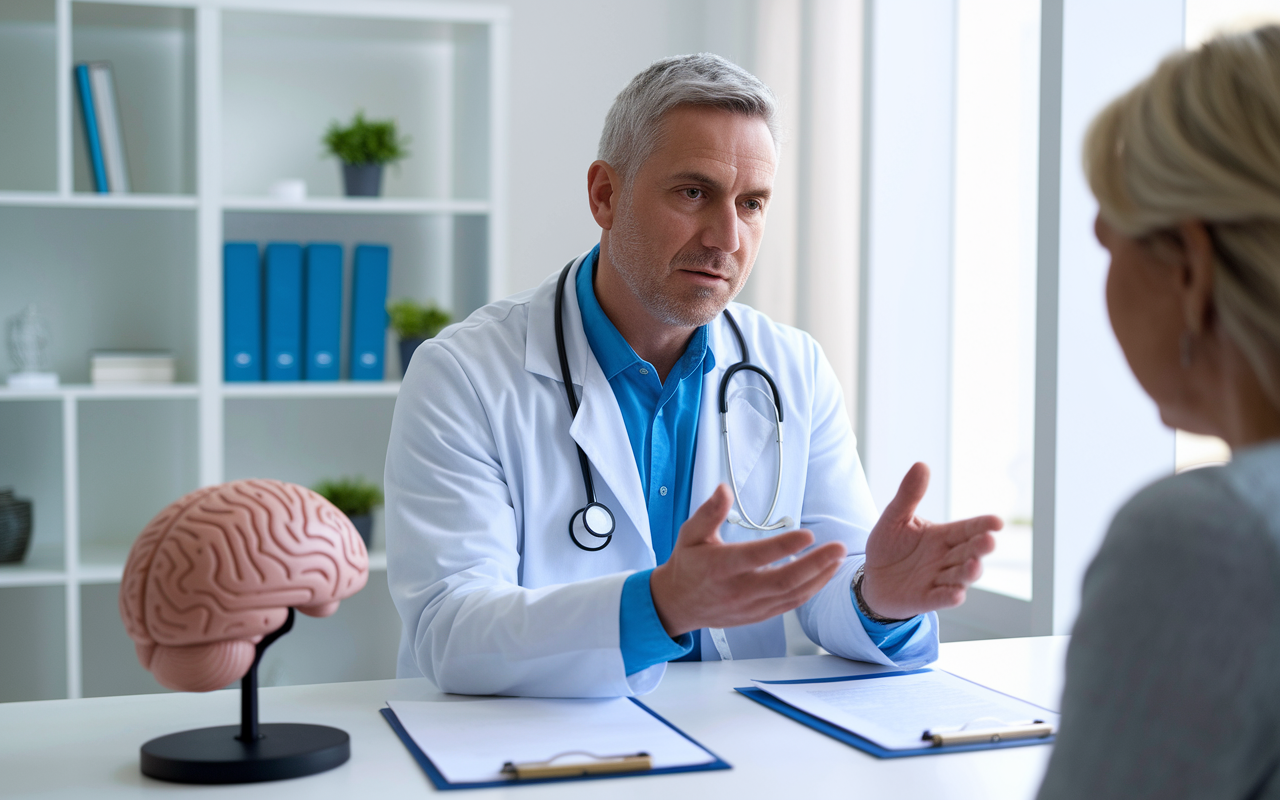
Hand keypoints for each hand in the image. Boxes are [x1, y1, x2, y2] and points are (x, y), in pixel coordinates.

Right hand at [649, 484, 846, 636]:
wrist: (678, 603)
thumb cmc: (688, 565)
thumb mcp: (691, 534)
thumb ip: (709, 512)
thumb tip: (724, 489)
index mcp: (720, 567)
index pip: (756, 556)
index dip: (783, 547)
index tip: (808, 534)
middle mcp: (737, 589)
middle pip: (783, 581)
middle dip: (815, 565)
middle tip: (838, 548)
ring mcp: (750, 606)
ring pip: (791, 595)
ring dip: (819, 577)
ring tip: (838, 559)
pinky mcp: (759, 615)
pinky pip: (790, 605)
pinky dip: (811, 590)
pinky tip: (824, 575)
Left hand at [860, 463, 1000, 619]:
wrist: (872, 577)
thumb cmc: (889, 546)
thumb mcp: (895, 517)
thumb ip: (909, 495)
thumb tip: (921, 464)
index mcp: (943, 536)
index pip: (967, 529)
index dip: (982, 525)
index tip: (997, 522)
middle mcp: (947, 558)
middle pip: (969, 552)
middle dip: (980, 548)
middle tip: (989, 541)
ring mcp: (938, 579)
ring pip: (960, 576)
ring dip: (969, 572)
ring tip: (974, 565)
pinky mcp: (926, 598)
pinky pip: (941, 598)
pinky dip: (950, 597)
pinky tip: (957, 595)